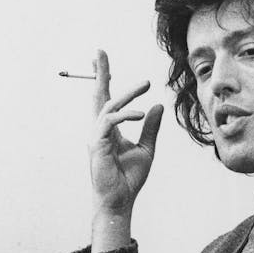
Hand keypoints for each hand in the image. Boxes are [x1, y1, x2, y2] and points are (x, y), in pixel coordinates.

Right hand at [90, 49, 162, 217]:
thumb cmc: (129, 179)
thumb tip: (157, 105)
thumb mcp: (146, 148)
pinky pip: (110, 122)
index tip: (102, 59)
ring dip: (126, 93)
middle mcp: (99, 130)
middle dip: (99, 73)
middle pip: (98, 95)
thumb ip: (150, 127)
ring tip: (145, 84)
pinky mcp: (98, 145)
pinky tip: (141, 113)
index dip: (104, 79)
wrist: (120, 201)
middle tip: (100, 51)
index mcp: (108, 130)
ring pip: (108, 106)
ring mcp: (96, 137)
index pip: (106, 99)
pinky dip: (125, 115)